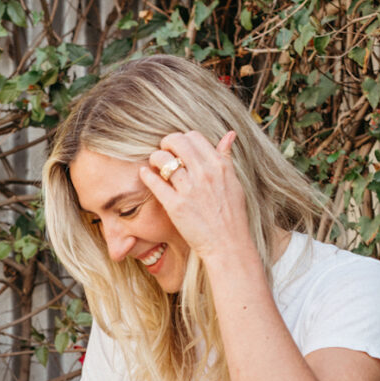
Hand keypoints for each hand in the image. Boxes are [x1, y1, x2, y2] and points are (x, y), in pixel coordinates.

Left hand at [139, 130, 249, 261]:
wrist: (228, 245)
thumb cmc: (232, 216)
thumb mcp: (235, 183)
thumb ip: (227, 158)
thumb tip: (229, 135)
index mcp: (219, 165)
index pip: (194, 137)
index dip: (182, 139)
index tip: (178, 148)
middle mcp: (204, 173)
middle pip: (177, 142)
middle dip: (166, 144)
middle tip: (163, 152)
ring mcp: (189, 189)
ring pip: (163, 159)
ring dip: (155, 158)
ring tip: (154, 165)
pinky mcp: (176, 206)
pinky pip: (155, 182)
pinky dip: (147, 175)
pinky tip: (145, 174)